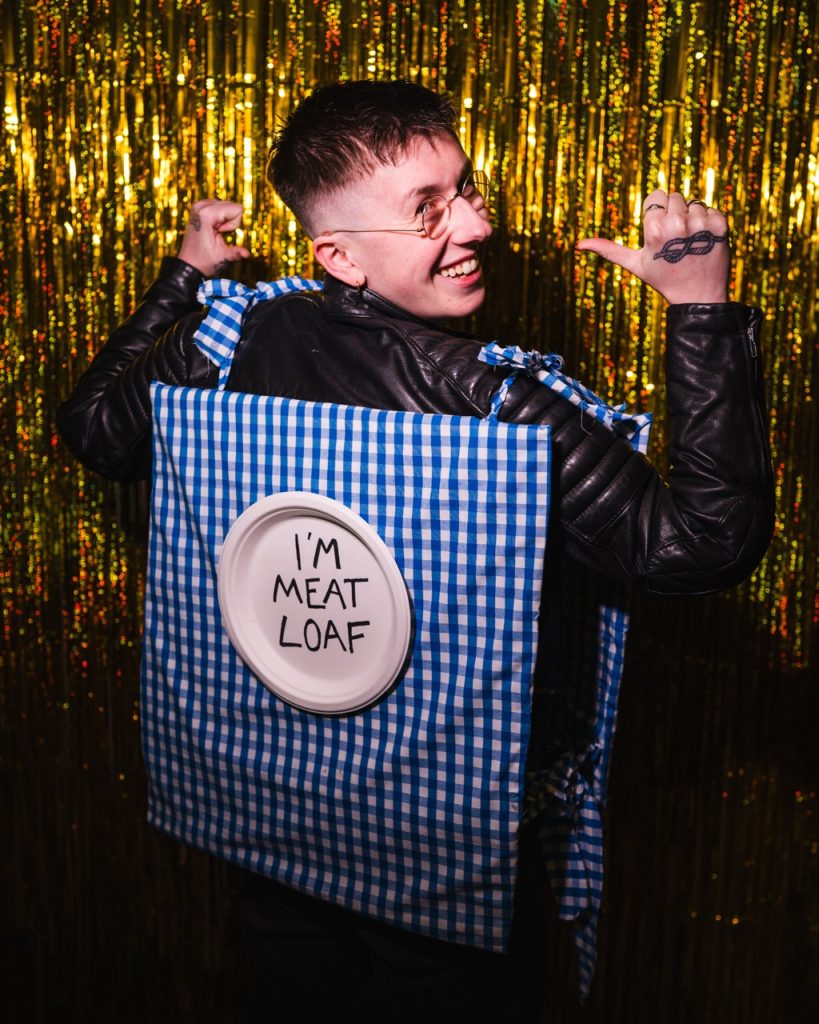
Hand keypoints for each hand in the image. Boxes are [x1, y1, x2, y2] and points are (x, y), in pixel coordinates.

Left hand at [177, 199, 250, 276]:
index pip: (237, 208)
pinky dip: (219, 217)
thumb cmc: (204, 261)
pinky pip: (219, 206)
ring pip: (226, 205)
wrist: (189, 264)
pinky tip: (211, 228)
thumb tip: (247, 254)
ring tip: (214, 231)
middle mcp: (201, 205)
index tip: (221, 233)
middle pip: (232, 205)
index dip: (233, 224)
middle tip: (217, 233)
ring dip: (225, 219)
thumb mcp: (222, 258)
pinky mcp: (199, 207)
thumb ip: (235, 253)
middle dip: (230, 221)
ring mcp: (199, 205)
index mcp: (206, 214)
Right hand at [577, 191, 729, 304]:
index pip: (656, 196)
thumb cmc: (663, 278)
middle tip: (675, 240)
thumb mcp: (634, 264)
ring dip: (692, 218)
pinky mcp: (720, 225)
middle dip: (674, 213)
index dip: (657, 213)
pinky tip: (703, 241)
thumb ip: (608, 250)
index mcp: (654, 230)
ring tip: (689, 242)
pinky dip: (708, 223)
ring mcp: (701, 224)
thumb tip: (579, 244)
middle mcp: (677, 224)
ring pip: (693, 202)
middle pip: (674, 197)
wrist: (697, 296)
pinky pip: (711, 209)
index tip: (660, 232)